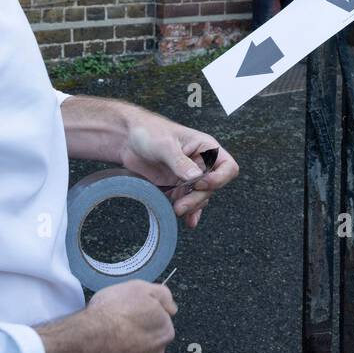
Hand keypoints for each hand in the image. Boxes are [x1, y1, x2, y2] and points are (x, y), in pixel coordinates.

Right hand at [38, 280, 175, 352]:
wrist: (82, 344)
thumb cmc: (109, 315)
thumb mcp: (138, 288)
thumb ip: (162, 295)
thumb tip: (171, 306)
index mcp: (164, 332)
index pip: (160, 322)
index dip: (143, 316)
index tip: (130, 314)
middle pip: (149, 344)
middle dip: (136, 336)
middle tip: (117, 328)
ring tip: (105, 343)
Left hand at [116, 105, 239, 227]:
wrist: (127, 139)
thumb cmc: (149, 131)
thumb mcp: (165, 145)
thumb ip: (180, 162)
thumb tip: (196, 177)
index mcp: (205, 148)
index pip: (227, 167)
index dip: (219, 179)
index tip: (200, 184)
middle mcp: (201, 164)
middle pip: (213, 187)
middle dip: (198, 198)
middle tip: (181, 205)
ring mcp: (189, 177)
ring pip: (200, 197)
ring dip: (191, 206)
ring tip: (176, 210)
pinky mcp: (177, 187)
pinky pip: (188, 202)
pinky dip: (189, 212)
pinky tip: (188, 221)